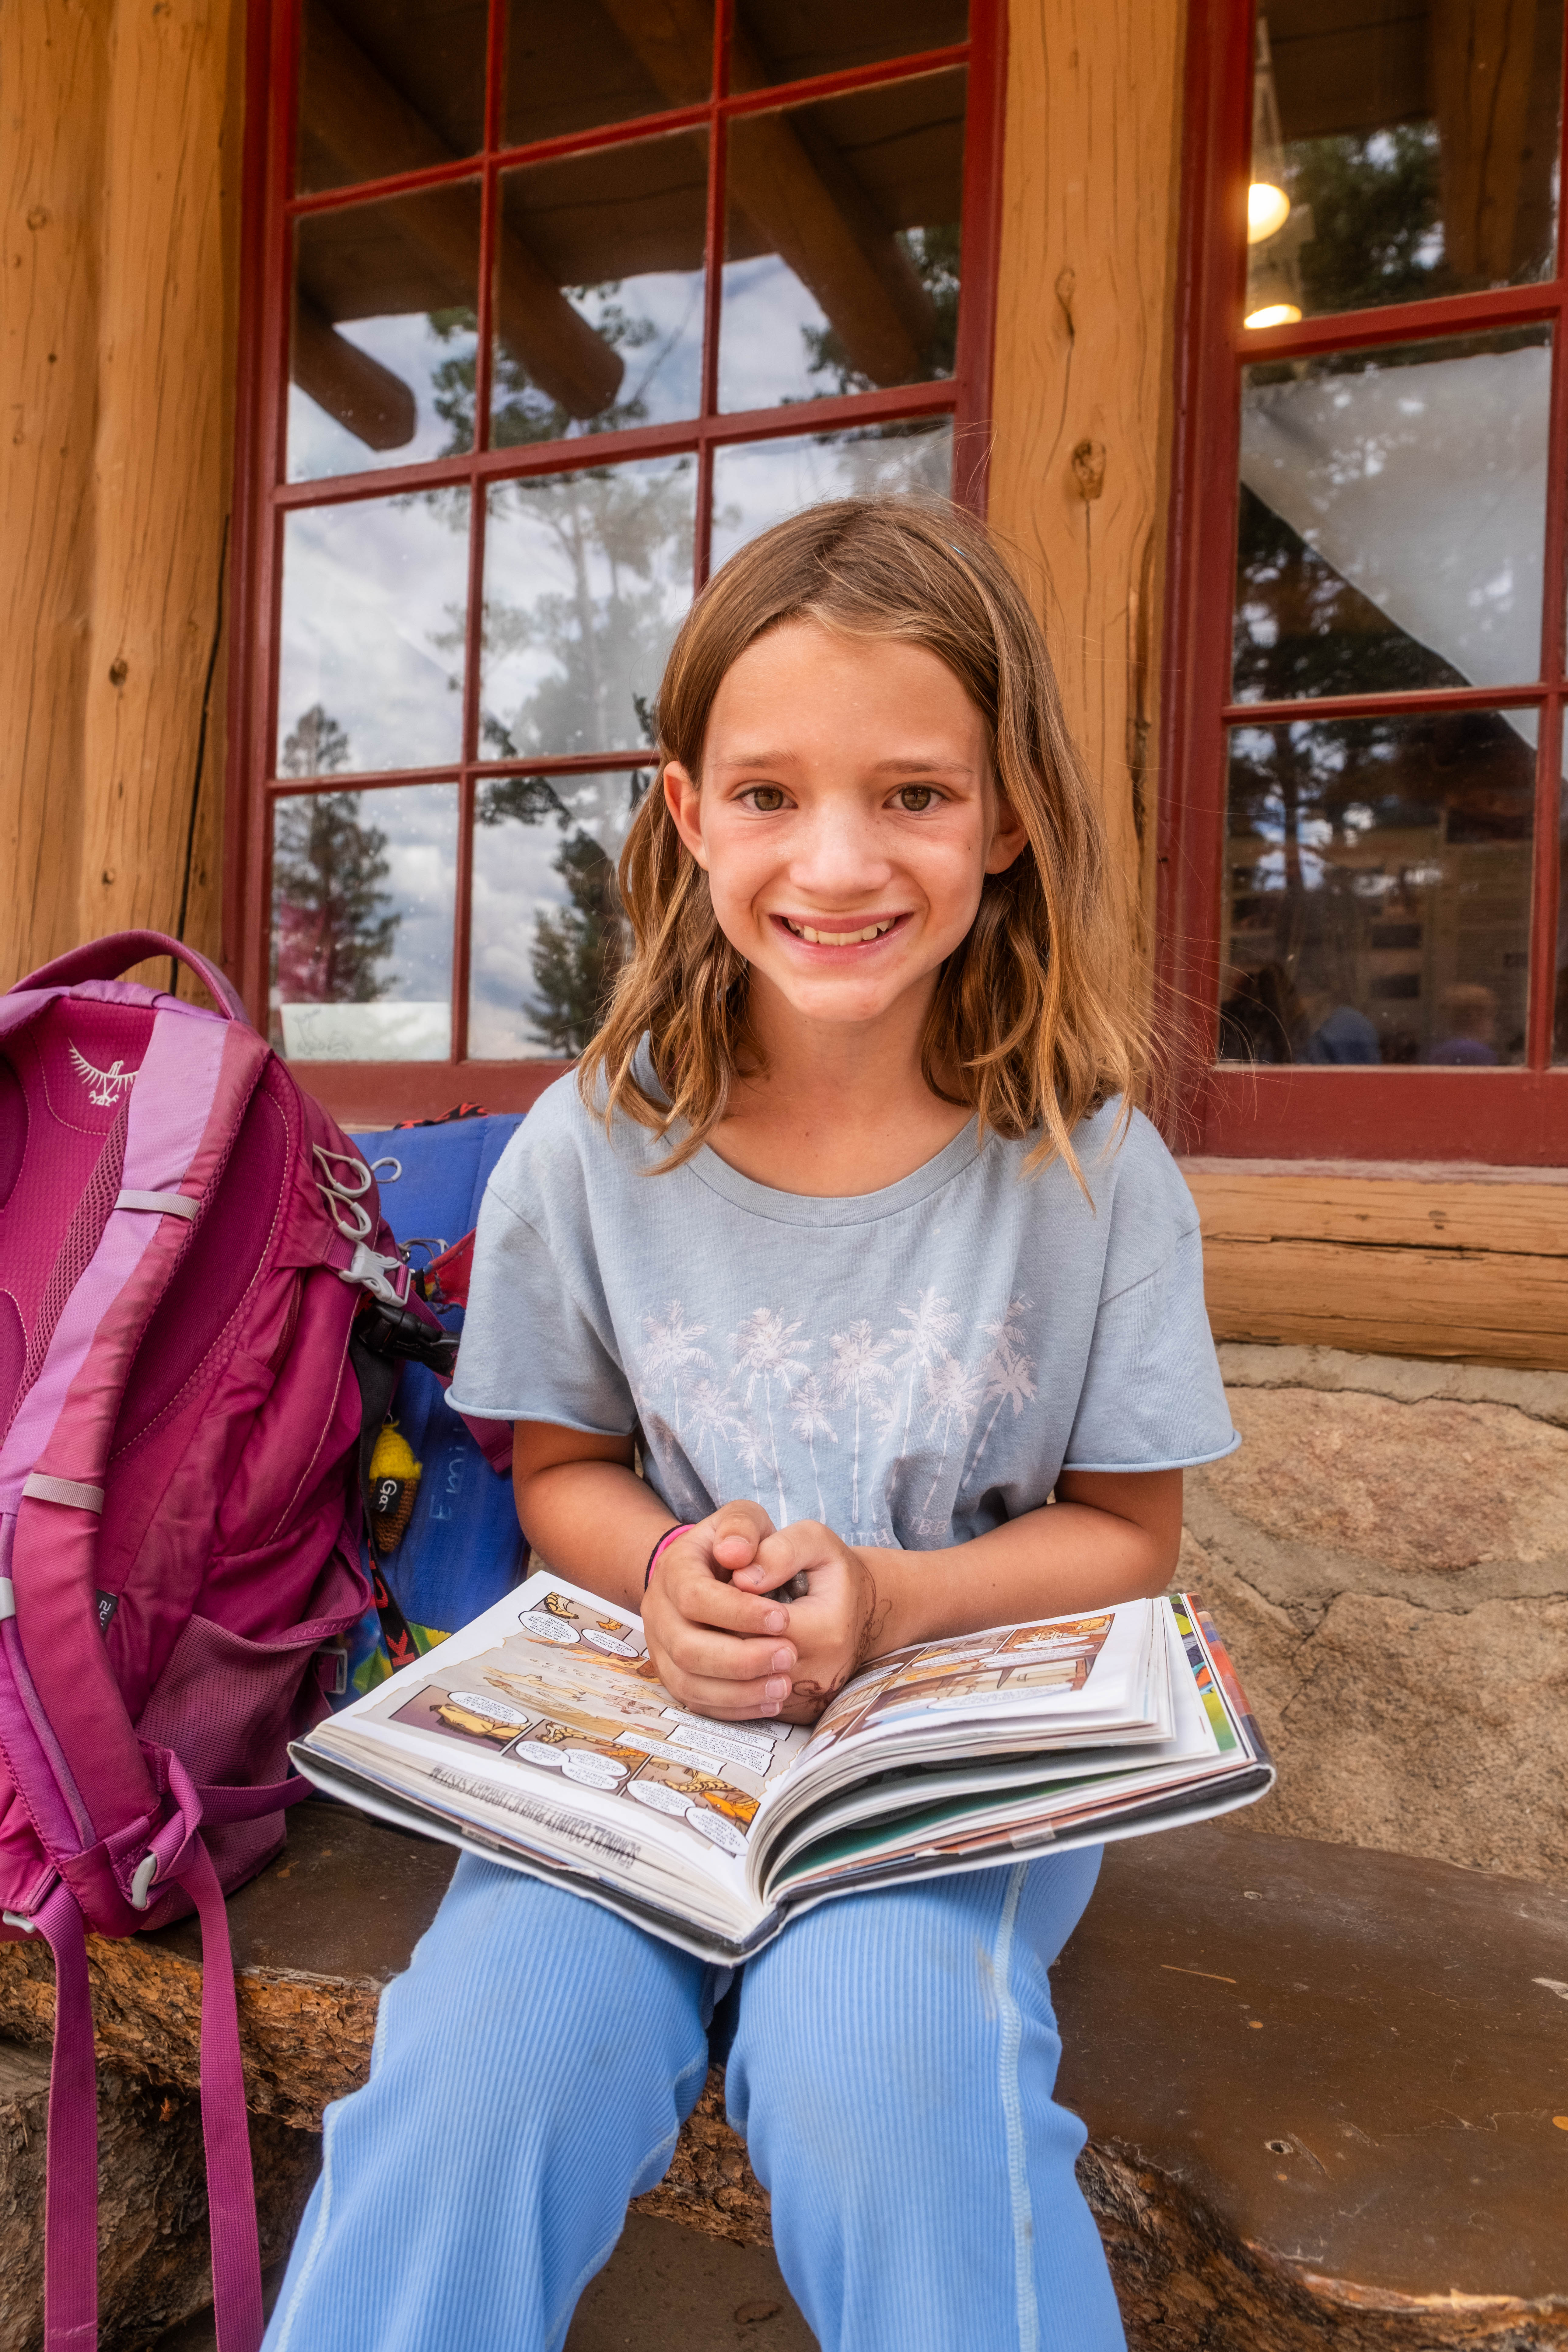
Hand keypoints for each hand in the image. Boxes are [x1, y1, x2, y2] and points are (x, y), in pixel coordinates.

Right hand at [641, 1502, 801, 1720]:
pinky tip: (769, 1701)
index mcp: (674, 1570)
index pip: (696, 1597)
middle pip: (688, 1648)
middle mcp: (660, 1612)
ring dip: (739, 1691)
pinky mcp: (676, 1676)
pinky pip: (697, 1703)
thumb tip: (736, 1555)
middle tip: (790, 1656)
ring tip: (783, 1685)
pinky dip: (733, 1708)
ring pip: (689, 1683)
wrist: (708, 1571)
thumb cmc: (735, 1545)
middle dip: (741, 1658)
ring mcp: (663, 1648)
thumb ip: (743, 1527)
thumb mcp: (742, 1519)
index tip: (782, 1618)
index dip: (738, 1613)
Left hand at [733, 1520, 888, 1723]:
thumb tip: (741, 1578)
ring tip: (726, 1627)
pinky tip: (729, 1650)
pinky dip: (728, 1680)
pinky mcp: (794, 1714)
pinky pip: (746, 1704)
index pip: (751, 1628)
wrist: (861, 1612)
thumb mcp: (815, 1542)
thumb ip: (780, 1551)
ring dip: (720, 1657)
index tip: (730, 1584)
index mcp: (824, 1631)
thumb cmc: (834, 1574)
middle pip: (741, 1661)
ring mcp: (805, 1701)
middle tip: (722, 1608)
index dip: (730, 1605)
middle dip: (720, 1631)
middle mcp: (817, 1676)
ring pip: (738, 1688)